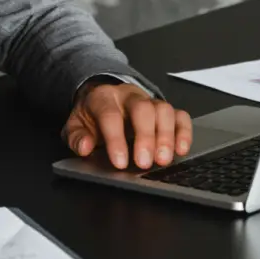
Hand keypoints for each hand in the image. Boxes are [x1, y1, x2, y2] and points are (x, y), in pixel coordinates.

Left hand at [62, 82, 192, 169]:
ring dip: (166, 136)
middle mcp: (129, 96)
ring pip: (164, 110)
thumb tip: (84, 147)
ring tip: (163, 159)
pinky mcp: (165, 109)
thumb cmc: (92, 116)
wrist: (103, 99)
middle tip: (145, 163)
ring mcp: (149, 100)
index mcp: (104, 98)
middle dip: (145, 137)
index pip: (111, 116)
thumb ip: (76, 137)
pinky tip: (181, 149)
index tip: (120, 162)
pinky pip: (180, 115)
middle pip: (142, 109)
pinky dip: (183, 132)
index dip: (116, 139)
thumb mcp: (75, 126)